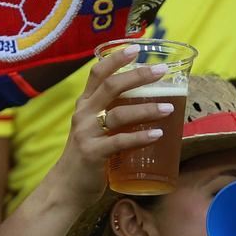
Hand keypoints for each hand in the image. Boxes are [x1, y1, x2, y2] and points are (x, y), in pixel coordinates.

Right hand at [45, 48, 176, 207]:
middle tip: (162, 71)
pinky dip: (140, 137)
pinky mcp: (92, 154)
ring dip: (147, 109)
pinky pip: (119, 142)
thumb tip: (151, 106)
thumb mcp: (94, 130)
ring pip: (118, 114)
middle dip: (138, 76)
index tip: (136, 48)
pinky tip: (157, 135)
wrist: (66, 188)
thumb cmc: (87, 157)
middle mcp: (83, 115)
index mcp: (84, 105)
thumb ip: (113, 116)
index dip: (116, 59)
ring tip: (169, 109)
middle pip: (111, 86)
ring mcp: (86, 134)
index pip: (97, 73)